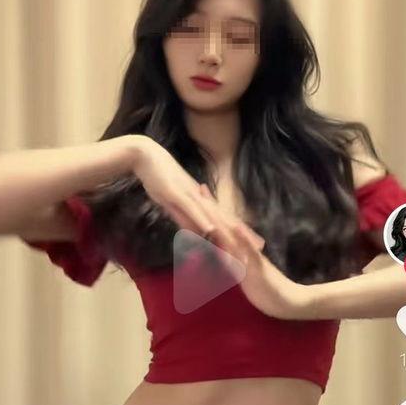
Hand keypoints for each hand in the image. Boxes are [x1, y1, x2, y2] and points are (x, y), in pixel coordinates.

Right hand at [133, 137, 265, 256]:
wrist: (145, 155)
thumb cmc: (158, 178)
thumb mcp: (172, 203)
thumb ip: (183, 217)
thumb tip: (192, 232)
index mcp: (201, 200)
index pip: (224, 218)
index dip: (240, 231)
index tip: (254, 243)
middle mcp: (201, 198)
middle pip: (225, 219)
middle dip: (242, 236)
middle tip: (259, 249)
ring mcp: (190, 196)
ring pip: (212, 217)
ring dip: (226, 233)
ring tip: (240, 248)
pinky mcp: (177, 194)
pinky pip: (192, 208)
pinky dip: (202, 220)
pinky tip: (211, 230)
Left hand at [199, 184, 310, 319]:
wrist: (287, 301)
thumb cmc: (264, 290)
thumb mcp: (243, 276)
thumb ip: (233, 263)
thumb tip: (219, 256)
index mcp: (240, 251)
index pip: (222, 228)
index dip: (210, 213)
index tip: (197, 194)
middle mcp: (244, 249)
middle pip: (225, 226)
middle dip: (211, 208)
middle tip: (198, 188)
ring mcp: (251, 256)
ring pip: (233, 235)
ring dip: (221, 219)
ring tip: (209, 203)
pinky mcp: (258, 266)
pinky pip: (249, 251)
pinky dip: (242, 239)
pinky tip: (235, 227)